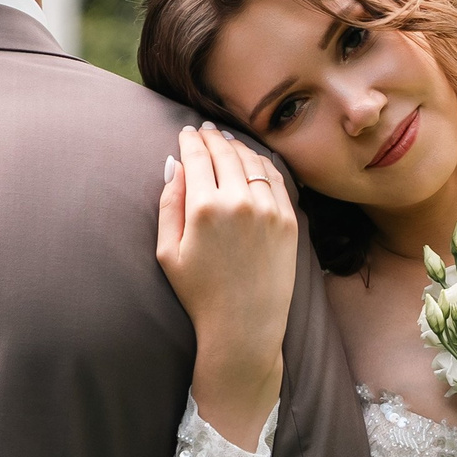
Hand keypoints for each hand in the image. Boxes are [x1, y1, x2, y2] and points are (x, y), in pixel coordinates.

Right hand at [156, 123, 296, 448]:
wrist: (244, 326)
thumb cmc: (200, 294)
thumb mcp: (168, 251)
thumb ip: (169, 204)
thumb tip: (174, 165)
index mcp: (204, 208)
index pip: (197, 157)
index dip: (190, 140)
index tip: (186, 132)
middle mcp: (239, 201)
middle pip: (225, 153)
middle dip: (213, 137)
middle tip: (206, 130)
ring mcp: (268, 209)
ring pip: (253, 161)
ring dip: (238, 147)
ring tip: (227, 142)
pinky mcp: (289, 220)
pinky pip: (276, 180)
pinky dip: (262, 165)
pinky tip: (253, 162)